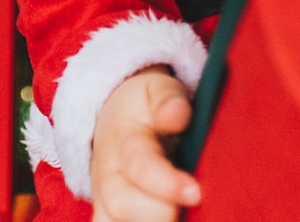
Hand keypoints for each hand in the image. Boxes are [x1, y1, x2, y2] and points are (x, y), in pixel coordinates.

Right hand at [90, 67, 202, 221]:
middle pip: (120, 203)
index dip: (166, 183)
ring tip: (176, 220)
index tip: (195, 192)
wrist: (114, 120)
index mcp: (124, 139)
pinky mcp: (106, 215)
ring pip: (108, 221)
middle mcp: (108, 173)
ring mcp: (104, 198)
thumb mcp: (158, 90)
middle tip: (189, 210)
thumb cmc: (146, 108)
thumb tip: (176, 114)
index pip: (140, 164)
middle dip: (156, 214)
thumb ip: (167, 100)